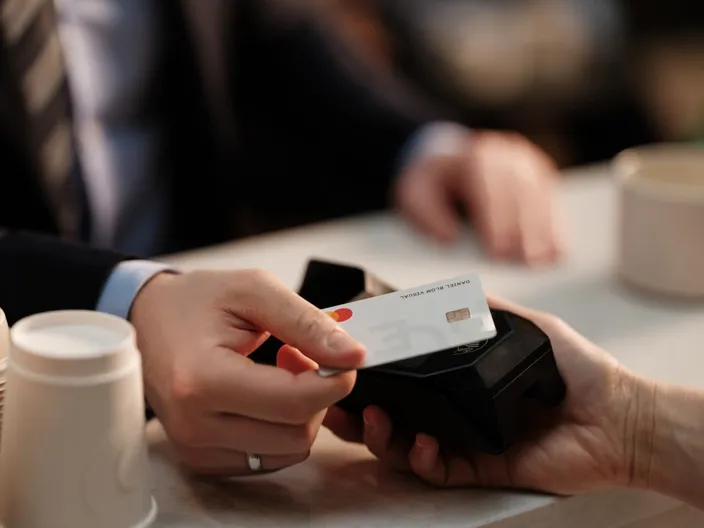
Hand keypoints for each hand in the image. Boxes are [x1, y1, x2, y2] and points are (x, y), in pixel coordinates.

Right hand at [130, 269, 364, 475]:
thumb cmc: (197, 300)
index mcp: (203, 380)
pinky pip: (268, 458)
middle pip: (296, 433)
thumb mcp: (254, 291)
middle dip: (317, 395)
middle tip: (300, 356)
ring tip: (281, 372)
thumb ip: (307, 323)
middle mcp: (195, 425)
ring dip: (300, 413)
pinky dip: (281, 428)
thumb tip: (353, 355)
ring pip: (287, 451)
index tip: (345, 356)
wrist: (148, 319)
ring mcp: (196, 447)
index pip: (294, 402)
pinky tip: (266, 394)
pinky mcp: (202, 458)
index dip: (335, 380)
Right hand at [335, 296, 650, 494]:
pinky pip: (440, 471)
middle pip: (394, 418)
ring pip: (406, 448)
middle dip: (360, 414)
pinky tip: (423, 443)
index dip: (375, 379)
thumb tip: (453, 291)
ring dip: (382, 437)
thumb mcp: (529, 327)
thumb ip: (491, 310)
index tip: (349, 368)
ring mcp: (465, 443)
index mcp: (461, 383)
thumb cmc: (577, 370)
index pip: (407, 382)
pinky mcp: (481, 470)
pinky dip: (423, 459)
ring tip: (375, 419)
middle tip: (340, 404)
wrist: (616, 414)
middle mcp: (456, 413)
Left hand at [394, 129, 562, 265]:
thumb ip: (426, 213)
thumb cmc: (432, 182)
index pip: (488, 186)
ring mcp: (528, 163)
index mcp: (475, 155)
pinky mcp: (541, 177)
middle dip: (524, 228)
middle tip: (526, 261)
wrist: (447, 159)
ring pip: (541, 197)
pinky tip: (557, 252)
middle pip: (520, 191)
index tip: (498, 252)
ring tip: (544, 261)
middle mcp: (506, 153)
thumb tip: (448, 238)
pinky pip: (552, 202)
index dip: (495, 220)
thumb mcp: (414, 192)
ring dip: (544, 231)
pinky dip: (555, 227)